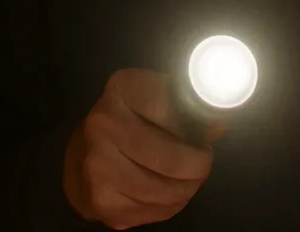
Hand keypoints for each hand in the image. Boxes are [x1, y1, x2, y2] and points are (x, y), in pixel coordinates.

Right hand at [63, 68, 225, 228]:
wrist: (81, 156)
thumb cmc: (129, 122)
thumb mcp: (157, 98)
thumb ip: (188, 106)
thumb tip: (218, 121)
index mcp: (123, 89)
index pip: (174, 109)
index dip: (200, 123)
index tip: (209, 130)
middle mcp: (104, 125)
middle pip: (173, 159)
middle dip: (199, 165)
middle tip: (202, 161)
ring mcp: (99, 166)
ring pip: (167, 191)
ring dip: (187, 188)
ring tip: (187, 178)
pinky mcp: (102, 201)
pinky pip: (155, 211)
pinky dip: (170, 205)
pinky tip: (166, 192)